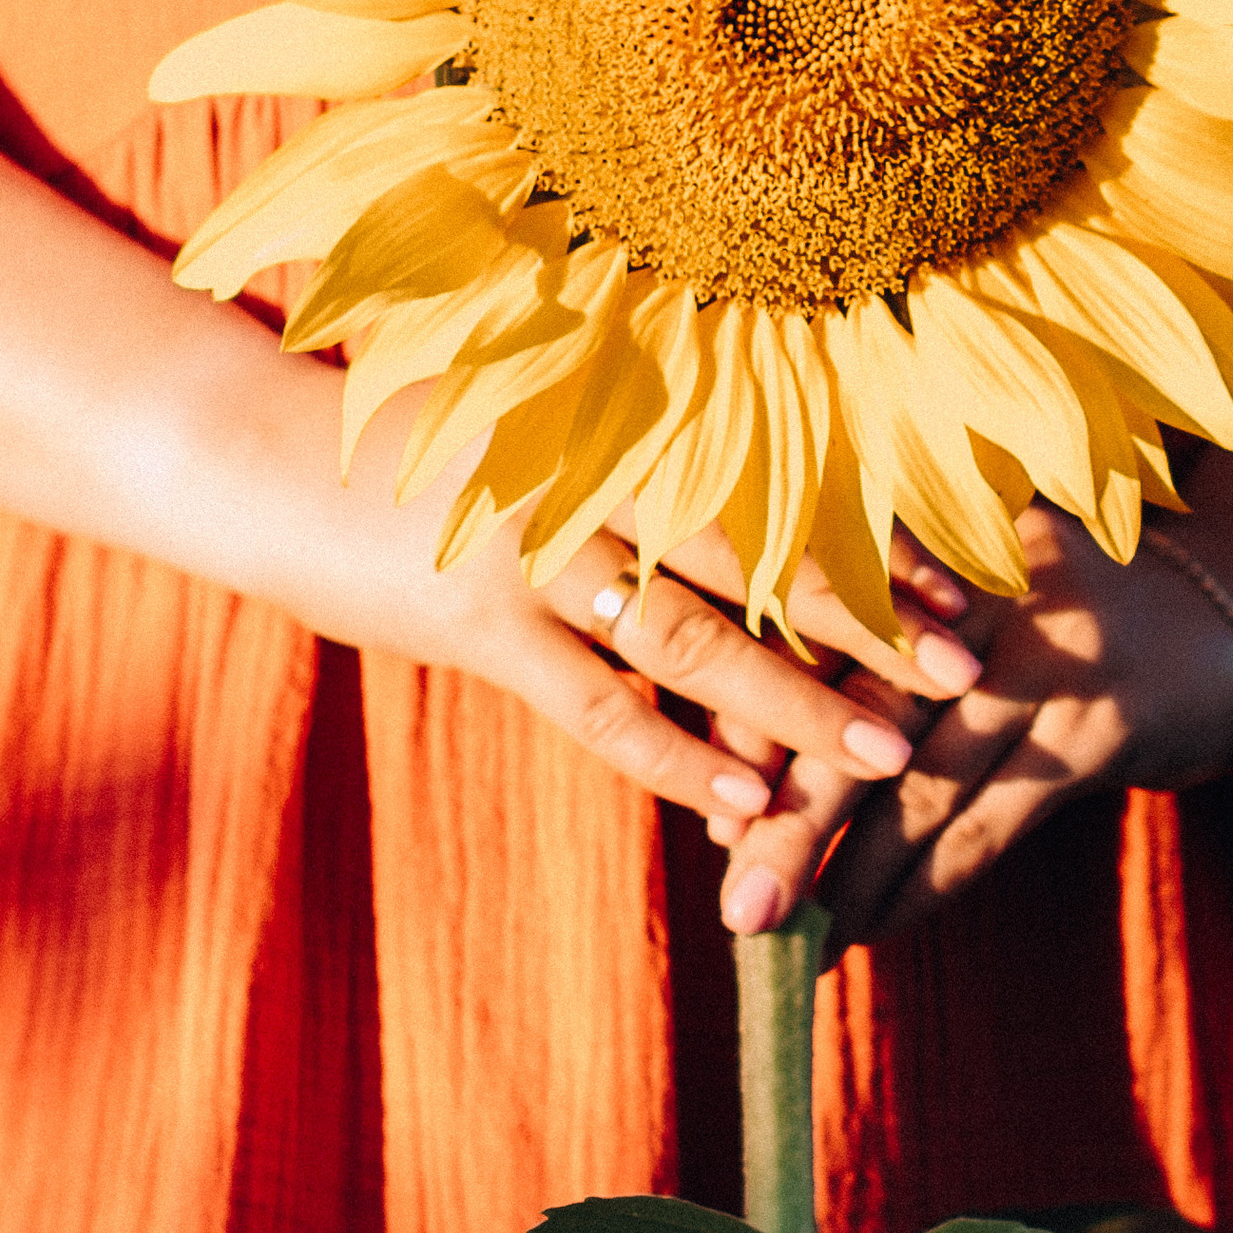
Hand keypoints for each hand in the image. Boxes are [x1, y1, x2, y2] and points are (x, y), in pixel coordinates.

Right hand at [333, 393, 984, 836]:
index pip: (775, 493)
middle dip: (872, 625)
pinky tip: (747, 802)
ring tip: (889, 754)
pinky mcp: (476, 625)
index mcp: (617, 431)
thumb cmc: (413, 446)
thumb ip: (632, 470)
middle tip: (970, 672)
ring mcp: (533, 557)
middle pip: (762, 562)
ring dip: (797, 704)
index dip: (872, 542)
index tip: (964, 584)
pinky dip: (675, 756)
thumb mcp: (530, 434)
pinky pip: (595, 705)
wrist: (262, 459)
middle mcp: (592, 486)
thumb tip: (750, 517)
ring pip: (694, 641)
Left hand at [714, 503, 1232, 944]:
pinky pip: (992, 821)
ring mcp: (1049, 655)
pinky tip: (876, 926)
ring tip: (790, 934)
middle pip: (860, 715)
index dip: (758, 733)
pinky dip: (928, 882)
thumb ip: (870, 665)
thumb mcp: (969, 613)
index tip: (712, 814)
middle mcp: (983, 591)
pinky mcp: (1104, 723)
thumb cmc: (1064, 630)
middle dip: (792, 817)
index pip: (819, 649)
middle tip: (734, 902)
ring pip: (922, 782)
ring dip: (851, 873)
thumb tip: (742, 774)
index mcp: (932, 554)